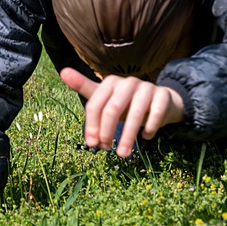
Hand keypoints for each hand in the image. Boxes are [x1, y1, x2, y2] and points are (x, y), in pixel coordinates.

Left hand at [60, 68, 183, 157]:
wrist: (160, 102)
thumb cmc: (126, 103)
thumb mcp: (104, 98)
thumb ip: (84, 88)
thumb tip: (63, 71)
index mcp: (110, 83)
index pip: (95, 105)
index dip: (91, 126)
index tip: (91, 144)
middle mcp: (128, 82)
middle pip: (113, 109)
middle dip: (108, 132)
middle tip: (106, 149)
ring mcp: (147, 87)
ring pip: (136, 112)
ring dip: (128, 136)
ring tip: (124, 154)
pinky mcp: (164, 95)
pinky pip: (156, 112)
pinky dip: (150, 127)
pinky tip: (146, 137)